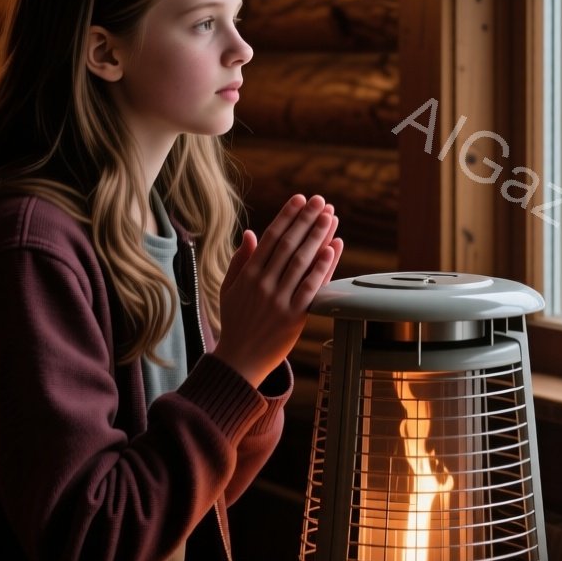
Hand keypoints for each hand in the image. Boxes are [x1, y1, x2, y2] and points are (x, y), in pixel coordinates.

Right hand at [214, 194, 342, 386]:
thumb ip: (239, 260)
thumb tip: (250, 233)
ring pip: (302, 261)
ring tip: (330, 217)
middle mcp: (264, 284)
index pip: (271, 238)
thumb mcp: (229, 289)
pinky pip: (311, 287)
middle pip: (289, 245)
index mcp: (248, 275)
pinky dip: (323, 267)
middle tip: (321, 201)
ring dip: (318, 236)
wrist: (239, 360)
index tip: (300, 199)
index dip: (287, 217)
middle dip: (306, 220)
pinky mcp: (295, 316)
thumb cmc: (235, 322)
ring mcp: (280, 300)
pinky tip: (333, 247)